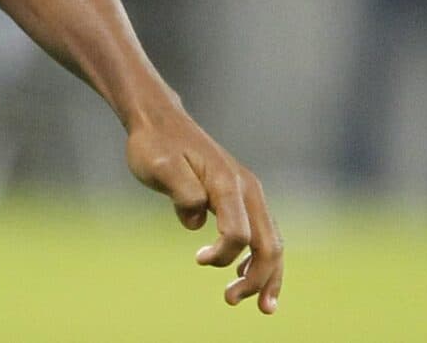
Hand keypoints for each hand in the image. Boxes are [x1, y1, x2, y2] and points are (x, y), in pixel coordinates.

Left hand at [125, 104, 284, 313]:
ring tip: (259, 305)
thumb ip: (181, 193)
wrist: (159, 121)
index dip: (223, 254)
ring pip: (271, 242)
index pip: (238, 232)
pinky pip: (262, 233)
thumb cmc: (154, 145)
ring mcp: (248, 193)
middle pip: (268, 244)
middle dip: (259, 279)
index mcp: (228, 183)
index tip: (198, 259)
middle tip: (232, 301)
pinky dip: (260, 258)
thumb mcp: (159, 166)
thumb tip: (197, 224)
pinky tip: (244, 273)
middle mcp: (247, 189)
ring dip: (266, 275)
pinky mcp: (241, 197)